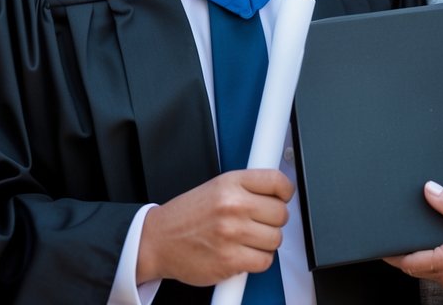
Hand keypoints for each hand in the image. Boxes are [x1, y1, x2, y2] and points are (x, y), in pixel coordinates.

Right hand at [137, 169, 294, 286]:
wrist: (157, 241)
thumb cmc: (185, 216)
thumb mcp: (215, 187)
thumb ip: (246, 188)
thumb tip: (278, 192)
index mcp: (230, 183)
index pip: (276, 182)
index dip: (285, 192)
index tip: (283, 197)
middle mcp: (232, 205)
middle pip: (281, 214)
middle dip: (272, 221)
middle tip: (257, 222)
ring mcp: (232, 233)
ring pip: (275, 239)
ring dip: (264, 242)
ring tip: (245, 238)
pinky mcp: (230, 259)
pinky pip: (264, 261)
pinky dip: (257, 260)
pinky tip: (242, 253)